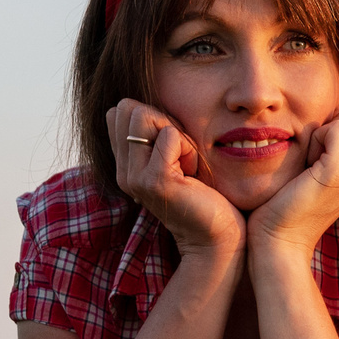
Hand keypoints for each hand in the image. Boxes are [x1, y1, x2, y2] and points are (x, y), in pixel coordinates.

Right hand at [108, 99, 244, 257]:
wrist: (217, 235)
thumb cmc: (205, 192)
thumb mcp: (175, 154)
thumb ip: (154, 131)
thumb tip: (132, 103)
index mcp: (124, 164)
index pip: (121, 111)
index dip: (154, 119)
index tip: (173, 150)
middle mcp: (123, 171)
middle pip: (131, 110)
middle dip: (165, 123)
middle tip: (183, 158)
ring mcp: (134, 177)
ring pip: (146, 117)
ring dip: (178, 136)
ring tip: (188, 166)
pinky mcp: (153, 181)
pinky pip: (169, 136)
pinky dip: (189, 149)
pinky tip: (193, 174)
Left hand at [247, 105, 338, 261]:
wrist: (280, 242)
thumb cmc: (287, 206)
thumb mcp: (316, 171)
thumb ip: (328, 146)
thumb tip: (331, 116)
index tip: (322, 144)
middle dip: (337, 119)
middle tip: (315, 150)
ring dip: (327, 127)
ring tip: (310, 157)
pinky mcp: (337, 172)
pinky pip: (337, 128)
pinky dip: (317, 135)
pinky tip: (306, 161)